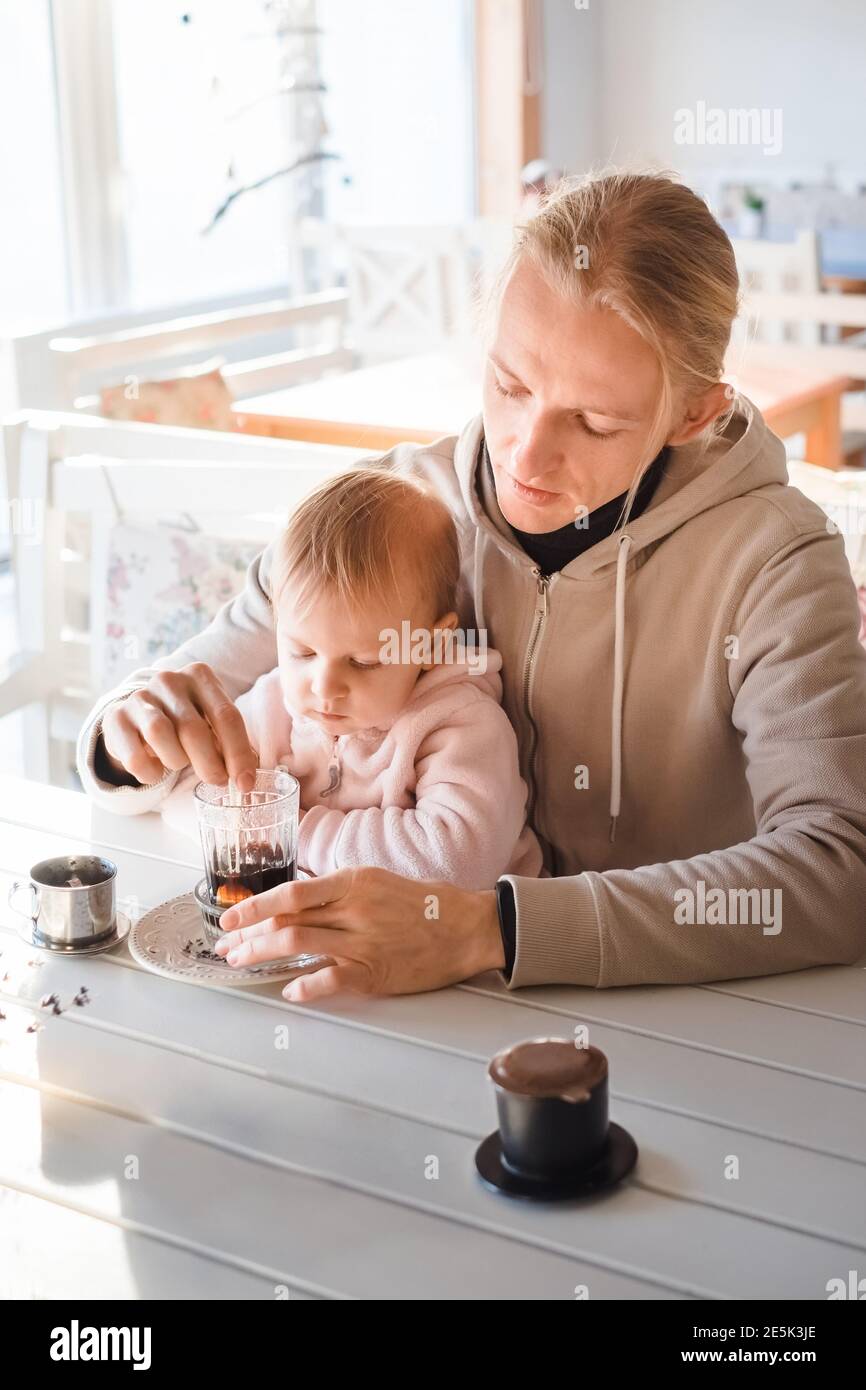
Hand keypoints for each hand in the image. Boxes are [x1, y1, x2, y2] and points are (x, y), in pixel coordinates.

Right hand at [101, 663, 257, 789]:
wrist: (139, 714)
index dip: (238, 753)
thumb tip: (247, 777)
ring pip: (160, 735)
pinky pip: (134, 755)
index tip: (244, 782)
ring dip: (175, 761)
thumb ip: (229, 742)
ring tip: (178, 764)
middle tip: (216, 780)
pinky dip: (149, 772)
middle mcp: (169, 680)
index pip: (226, 715)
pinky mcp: (116, 717)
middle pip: (193, 728)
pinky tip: (155, 772)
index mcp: (200, 676)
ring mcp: (140, 697)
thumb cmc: (185, 719)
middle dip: (210, 763)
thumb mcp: (211, 721)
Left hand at [213, 866, 504, 1002]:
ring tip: (241, 962)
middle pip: (286, 921)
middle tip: (226, 945)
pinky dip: (305, 987)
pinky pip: (330, 981)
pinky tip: (289, 991)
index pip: (291, 893)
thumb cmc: (426, 903)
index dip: (255, 906)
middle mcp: (354, 910)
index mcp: (354, 882)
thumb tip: (298, 903)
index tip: (231, 916)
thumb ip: (339, 891)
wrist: (468, 927)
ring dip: (262, 955)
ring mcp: (363, 943)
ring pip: (298, 946)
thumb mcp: (377, 881)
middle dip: (248, 935)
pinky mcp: (375, 973)